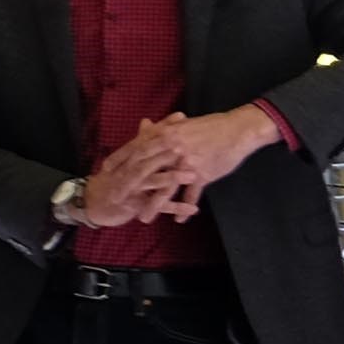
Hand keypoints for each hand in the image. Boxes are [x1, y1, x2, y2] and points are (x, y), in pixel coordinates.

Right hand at [78, 127, 196, 225]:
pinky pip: (157, 207)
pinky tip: (193, 209)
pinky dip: (175, 208)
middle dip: (166, 151)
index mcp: (129, 156)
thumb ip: (140, 140)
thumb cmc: (114, 178)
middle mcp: (129, 169)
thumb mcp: (126, 159)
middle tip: (185, 146)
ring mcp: (132, 188)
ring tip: (193, 176)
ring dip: (172, 178)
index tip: (181, 117)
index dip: (162, 127)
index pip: (146, 138)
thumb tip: (148, 120)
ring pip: (152, 181)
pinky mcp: (135, 206)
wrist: (94, 203)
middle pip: (147, 157)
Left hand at [108, 107, 282, 220]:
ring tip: (144, 219)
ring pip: (165, 187)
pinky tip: (179, 219)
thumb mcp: (183, 125)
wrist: (237, 130)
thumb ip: (163, 128)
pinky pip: (191, 194)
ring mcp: (186, 163)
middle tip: (116, 198)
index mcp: (165, 134)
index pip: (136, 148)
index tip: (106, 168)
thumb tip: (148, 126)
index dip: (120, 159)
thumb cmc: (212, 126)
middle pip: (145, 170)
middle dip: (129, 186)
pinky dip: (184, 207)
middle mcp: (172, 149)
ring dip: (154, 205)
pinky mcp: (202, 174)